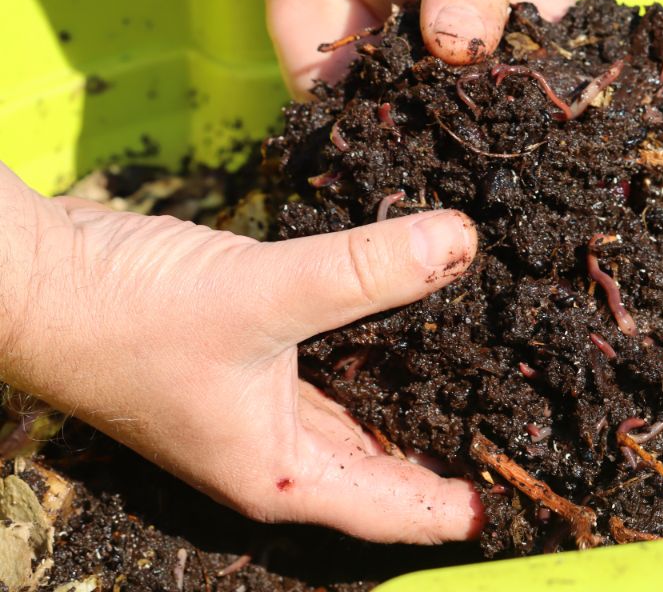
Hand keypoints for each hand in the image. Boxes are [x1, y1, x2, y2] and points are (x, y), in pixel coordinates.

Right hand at [0, 163, 481, 542]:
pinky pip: (332, 366)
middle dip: (449, 450)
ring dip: (417, 398)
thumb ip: (367, 270)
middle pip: (384, 467)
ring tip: (490, 373)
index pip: (395, 510)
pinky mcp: (251, 357)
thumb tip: (462, 242)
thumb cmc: (133, 314)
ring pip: (360, 414)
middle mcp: (276, 453)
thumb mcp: (265, 294)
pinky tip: (415, 317)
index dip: (457, 508)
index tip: (520, 495)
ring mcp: (259, 407)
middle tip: (523, 422)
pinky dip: (374, 350)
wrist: (35, 279)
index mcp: (283, 474)